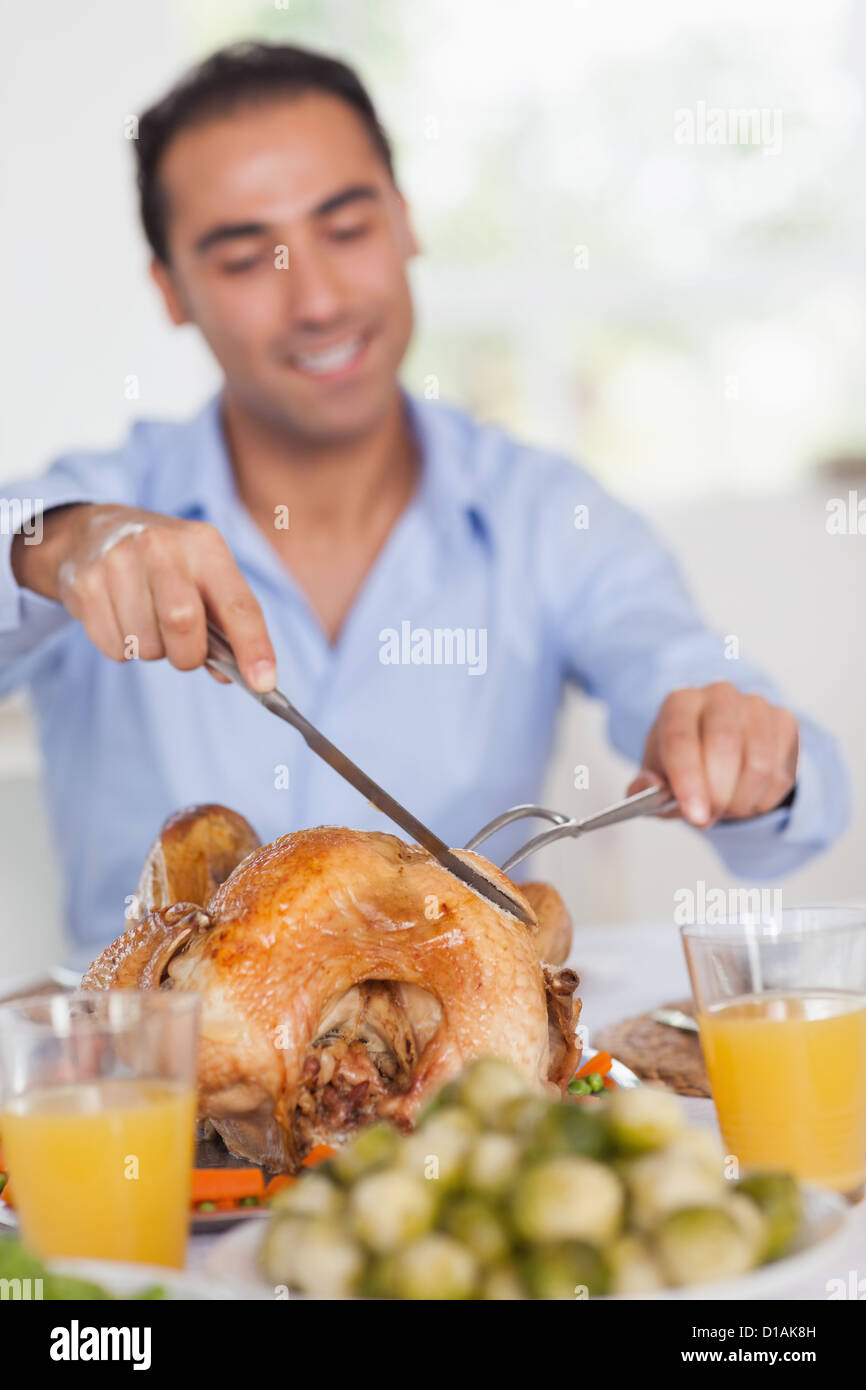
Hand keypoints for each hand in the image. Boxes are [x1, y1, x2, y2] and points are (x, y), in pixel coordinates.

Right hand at [11, 503, 276, 690]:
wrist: (96, 533)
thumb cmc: (166, 566)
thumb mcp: (204, 577)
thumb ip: (228, 627)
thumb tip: (245, 676)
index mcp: (204, 545)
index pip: (238, 604)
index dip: (253, 647)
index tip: (263, 684)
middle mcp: (161, 545)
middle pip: (183, 622)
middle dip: (188, 653)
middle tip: (184, 650)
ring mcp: (118, 561)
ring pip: (147, 645)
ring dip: (154, 650)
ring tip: (147, 621)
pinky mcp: (86, 584)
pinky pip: (115, 648)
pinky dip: (125, 648)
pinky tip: (122, 617)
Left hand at [626, 682, 798, 827]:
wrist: (717, 745)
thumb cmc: (683, 761)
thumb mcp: (656, 775)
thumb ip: (645, 787)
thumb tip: (647, 789)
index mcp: (679, 703)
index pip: (682, 738)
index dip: (688, 779)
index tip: (695, 815)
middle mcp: (719, 696)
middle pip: (724, 746)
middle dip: (717, 795)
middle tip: (707, 819)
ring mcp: (756, 706)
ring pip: (758, 765)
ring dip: (740, 802)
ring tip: (724, 810)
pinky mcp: (784, 722)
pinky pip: (780, 774)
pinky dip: (762, 800)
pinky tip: (745, 799)